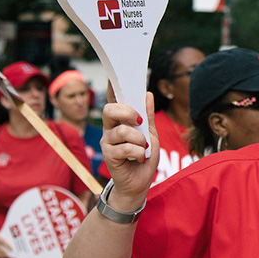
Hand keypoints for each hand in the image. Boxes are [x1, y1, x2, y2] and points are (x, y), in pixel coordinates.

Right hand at [100, 89, 158, 211]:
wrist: (140, 183)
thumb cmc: (143, 158)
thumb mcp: (151, 135)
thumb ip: (148, 116)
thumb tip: (147, 94)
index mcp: (119, 121)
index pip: (113, 100)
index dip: (112, 87)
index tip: (113, 74)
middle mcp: (110, 129)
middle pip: (109, 110)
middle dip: (127, 112)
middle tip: (139, 122)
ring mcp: (108, 142)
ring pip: (122, 131)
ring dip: (139, 140)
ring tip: (144, 149)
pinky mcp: (109, 156)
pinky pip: (124, 148)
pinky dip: (137, 152)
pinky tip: (139, 158)